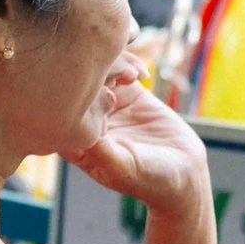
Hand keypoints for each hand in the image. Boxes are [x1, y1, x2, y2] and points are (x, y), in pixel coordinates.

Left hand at [67, 64, 208, 215]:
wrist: (184, 173)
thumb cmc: (149, 179)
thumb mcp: (122, 168)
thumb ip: (100, 150)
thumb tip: (80, 125)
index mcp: (77, 139)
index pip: (60, 108)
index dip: (73, 93)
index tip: (97, 93)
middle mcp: (89, 119)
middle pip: (76, 84)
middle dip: (91, 73)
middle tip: (112, 76)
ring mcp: (109, 104)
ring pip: (99, 72)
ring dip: (112, 64)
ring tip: (130, 75)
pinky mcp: (130, 94)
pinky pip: (123, 69)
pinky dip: (130, 64)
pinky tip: (142, 75)